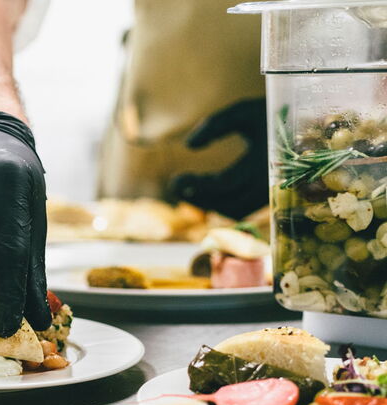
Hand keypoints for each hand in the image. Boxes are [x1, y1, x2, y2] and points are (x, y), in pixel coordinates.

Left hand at [168, 97, 267, 219]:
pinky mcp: (272, 196)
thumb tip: (188, 146)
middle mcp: (272, 181)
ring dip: (208, 204)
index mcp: (265, 159)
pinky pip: (244, 209)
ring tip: (186, 189)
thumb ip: (215, 124)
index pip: (223, 183)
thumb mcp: (244, 110)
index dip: (196, 185)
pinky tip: (204, 192)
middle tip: (175, 186)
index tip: (174, 179)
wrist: (314, 121)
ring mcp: (274, 192)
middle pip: (227, 205)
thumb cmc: (274, 111)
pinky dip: (222, 204)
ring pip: (236, 211)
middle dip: (198, 199)